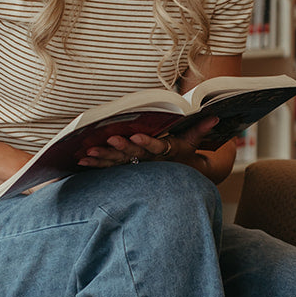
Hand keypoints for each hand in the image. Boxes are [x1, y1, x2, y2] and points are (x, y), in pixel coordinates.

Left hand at [78, 116, 217, 167]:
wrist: (175, 180)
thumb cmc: (182, 156)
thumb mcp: (192, 143)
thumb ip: (200, 129)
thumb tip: (215, 116)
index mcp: (165, 152)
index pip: (156, 148)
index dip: (146, 143)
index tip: (136, 136)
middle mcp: (149, 161)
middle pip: (132, 155)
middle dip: (118, 149)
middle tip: (106, 141)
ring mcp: (135, 166)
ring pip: (117, 163)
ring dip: (102, 158)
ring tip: (87, 153)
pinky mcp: (124, 169)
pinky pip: (108, 168)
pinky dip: (95, 164)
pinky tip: (81, 160)